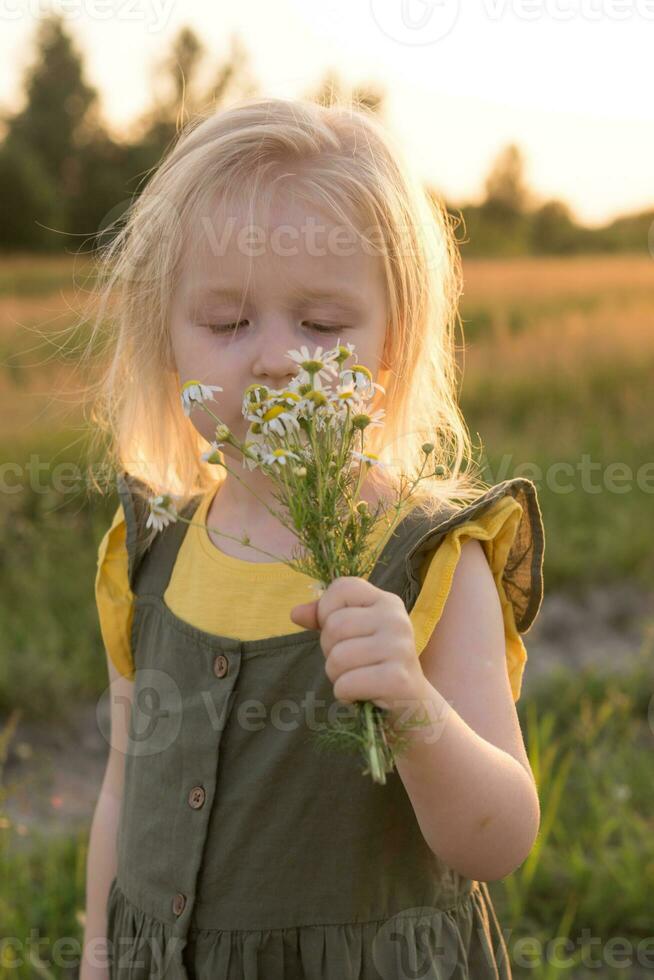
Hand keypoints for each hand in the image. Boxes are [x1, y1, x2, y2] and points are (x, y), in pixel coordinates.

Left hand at [290, 576, 430, 724]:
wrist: (413, 705)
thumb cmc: (376, 665)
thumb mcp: (353, 635)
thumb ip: (325, 619)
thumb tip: (295, 613)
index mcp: (386, 601)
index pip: (342, 588)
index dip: (327, 610)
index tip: (341, 632)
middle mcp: (396, 619)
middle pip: (334, 627)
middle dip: (331, 651)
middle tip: (352, 663)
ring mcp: (399, 648)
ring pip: (338, 658)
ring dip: (338, 676)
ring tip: (358, 679)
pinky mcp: (397, 679)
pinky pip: (346, 684)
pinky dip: (345, 695)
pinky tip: (363, 695)